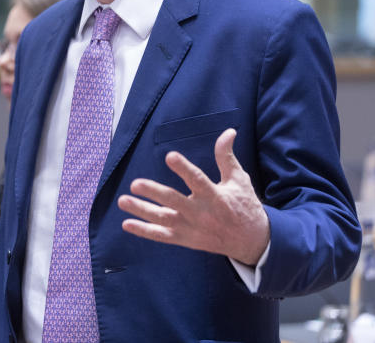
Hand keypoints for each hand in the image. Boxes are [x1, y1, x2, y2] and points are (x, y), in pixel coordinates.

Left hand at [117, 128, 269, 265]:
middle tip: (135, 183)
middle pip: (175, 202)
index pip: (198, 181)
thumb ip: (226, 156)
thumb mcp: (239, 180)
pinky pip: (162, 236)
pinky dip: (144, 231)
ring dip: (142, 211)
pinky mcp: (186, 239)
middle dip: (154, 193)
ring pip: (164, 220)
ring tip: (122, 200)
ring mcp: (192, 228)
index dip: (184, 169)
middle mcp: (201, 213)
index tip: (170, 156)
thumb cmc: (243, 205)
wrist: (252, 242)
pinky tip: (126, 223)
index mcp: (215, 196)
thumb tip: (228, 131)